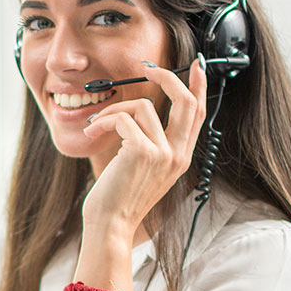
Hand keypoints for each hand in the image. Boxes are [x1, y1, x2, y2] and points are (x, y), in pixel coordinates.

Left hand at [80, 55, 207, 236]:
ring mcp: (163, 153)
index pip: (198, 114)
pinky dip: (103, 121)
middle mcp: (178, 154)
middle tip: (147, 67)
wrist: (110, 225)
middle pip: (186, 101)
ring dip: (113, 110)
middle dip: (167, 77)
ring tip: (96, 126)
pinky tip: (92, 134)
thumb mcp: (143, 169)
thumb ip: (151, 143)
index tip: (196, 65)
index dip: (198, 86)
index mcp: (181, 157)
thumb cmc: (119, 199)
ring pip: (142, 106)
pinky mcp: (142, 151)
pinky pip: (122, 118)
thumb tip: (141, 111)